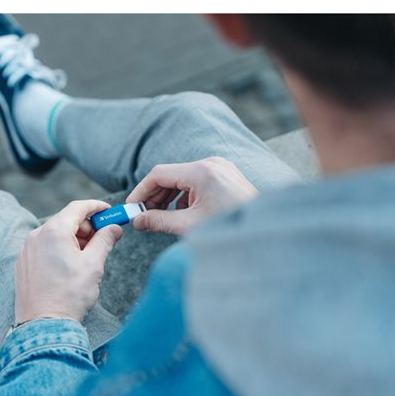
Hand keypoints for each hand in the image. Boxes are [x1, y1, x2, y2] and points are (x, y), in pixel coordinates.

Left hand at [14, 200, 122, 323]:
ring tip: (87, 259)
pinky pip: (44, 248)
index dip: (96, 208)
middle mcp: (36, 236)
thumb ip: (105, 240)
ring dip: (73, 240)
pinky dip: (59, 250)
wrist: (44, 325)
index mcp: (54, 231)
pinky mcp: (23, 264)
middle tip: (103, 240)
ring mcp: (27, 250)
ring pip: (55, 235)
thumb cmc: (70, 295)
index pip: (77, 208)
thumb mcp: (94, 264)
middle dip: (86, 228)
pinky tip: (70, 268)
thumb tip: (113, 228)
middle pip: (66, 221)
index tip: (109, 213)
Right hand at [126, 157, 258, 234]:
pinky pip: (196, 181)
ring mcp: (220, 168)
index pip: (159, 174)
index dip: (141, 191)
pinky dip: (185, 196)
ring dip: (169, 197)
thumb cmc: (229, 228)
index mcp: (201, 172)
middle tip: (143, 216)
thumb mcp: (189, 226)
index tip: (131, 207)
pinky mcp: (226, 175)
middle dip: (155, 196)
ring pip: (183, 178)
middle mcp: (211, 164)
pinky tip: (184, 213)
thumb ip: (158, 221)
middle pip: (170, 175)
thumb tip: (137, 221)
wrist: (263, 231)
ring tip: (162, 217)